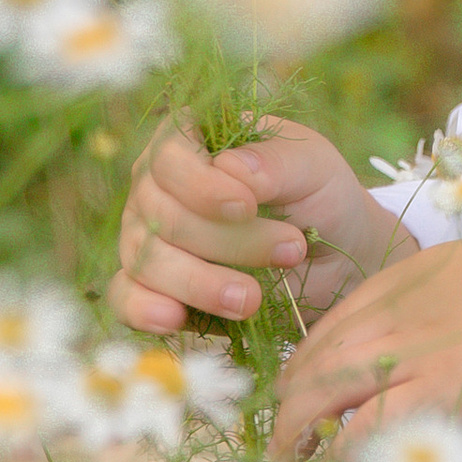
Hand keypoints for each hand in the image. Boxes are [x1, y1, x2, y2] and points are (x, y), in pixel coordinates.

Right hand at [108, 116, 411, 335]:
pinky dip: (144, 309)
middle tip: (291, 252)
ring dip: (199, 283)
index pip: (169, 156)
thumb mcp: (314, 168)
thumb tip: (228, 166)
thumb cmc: (320, 199)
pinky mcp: (152, 288)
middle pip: (161, 214)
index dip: (200, 185)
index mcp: (191, 142)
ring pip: (147, 260)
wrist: (336, 261)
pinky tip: (174, 319)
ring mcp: (147, 238)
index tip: (247, 207)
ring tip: (252, 299)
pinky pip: (126, 298)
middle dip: (225, 241)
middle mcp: (158, 187)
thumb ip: (276, 162)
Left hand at [268, 226, 461, 461]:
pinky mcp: (434, 392)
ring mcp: (410, 348)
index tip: (304, 403)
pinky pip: (357, 437)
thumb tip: (458, 372)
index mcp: (417, 272)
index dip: (310, 367)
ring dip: (293, 440)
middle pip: (312, 358)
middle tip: (281, 450)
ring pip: (316, 396)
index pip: (334, 321)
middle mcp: (398, 305)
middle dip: (288, 407)